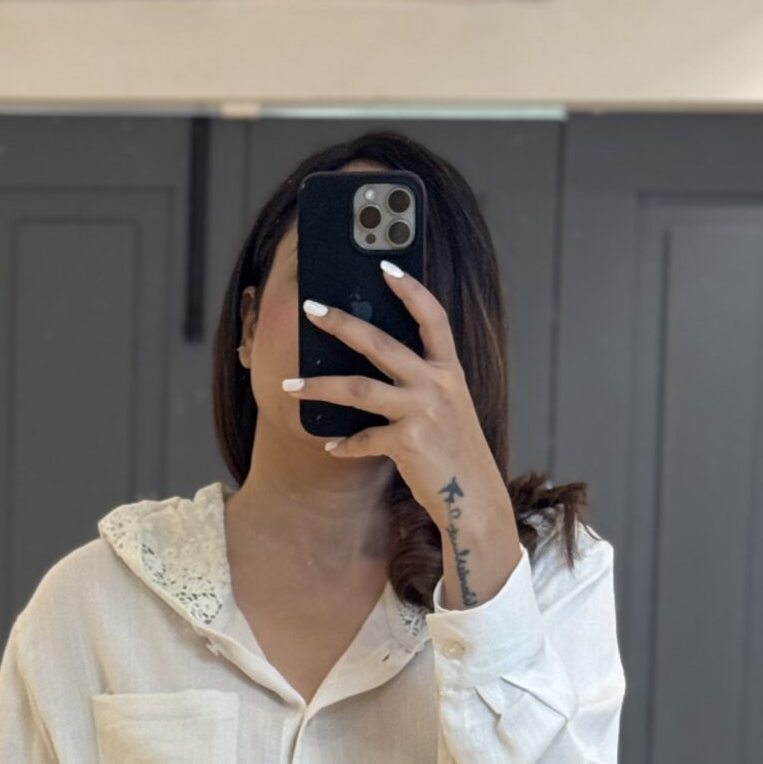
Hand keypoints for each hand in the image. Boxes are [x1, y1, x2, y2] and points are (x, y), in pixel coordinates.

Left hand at [291, 264, 519, 606]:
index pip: (432, 317)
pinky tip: (330, 447)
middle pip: (380, 343)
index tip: (384, 265)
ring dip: (319, 386)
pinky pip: (363, 439)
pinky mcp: (408, 443)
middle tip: (311, 308)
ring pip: (359, 389)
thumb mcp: (447, 409)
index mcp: (449, 371)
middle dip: (341, 323)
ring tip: (288, 384)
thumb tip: (373, 365)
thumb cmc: (454, 453)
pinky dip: (344, 444)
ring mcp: (423, 412)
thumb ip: (420, 383)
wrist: (473, 498)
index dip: (410, 289)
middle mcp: (438, 385)